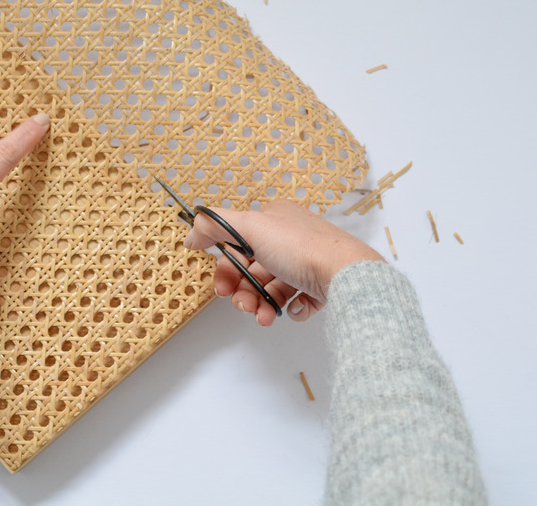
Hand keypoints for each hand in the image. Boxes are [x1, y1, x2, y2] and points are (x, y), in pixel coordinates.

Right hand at [184, 199, 384, 325]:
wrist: (346, 274)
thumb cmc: (300, 247)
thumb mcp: (250, 226)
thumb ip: (214, 226)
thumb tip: (191, 235)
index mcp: (274, 219)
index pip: (239, 243)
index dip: (226, 267)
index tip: (221, 287)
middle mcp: (291, 238)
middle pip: (254, 269)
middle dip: (243, 291)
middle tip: (241, 305)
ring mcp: (307, 262)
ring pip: (272, 287)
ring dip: (262, 304)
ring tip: (264, 317)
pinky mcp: (321, 285)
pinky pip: (296, 300)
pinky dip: (290, 308)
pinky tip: (294, 307)